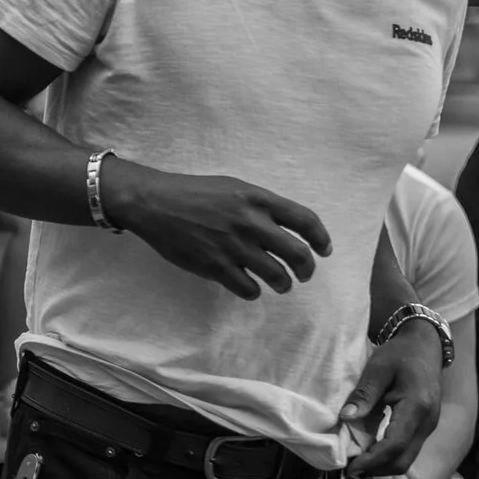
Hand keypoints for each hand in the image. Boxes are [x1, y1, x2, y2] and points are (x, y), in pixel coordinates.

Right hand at [103, 164, 330, 299]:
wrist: (154, 203)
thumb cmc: (193, 192)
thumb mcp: (233, 187)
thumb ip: (260, 205)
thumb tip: (284, 228)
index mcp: (258, 199)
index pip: (305, 220)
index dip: (321, 238)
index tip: (324, 250)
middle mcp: (251, 223)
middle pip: (298, 254)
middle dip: (307, 269)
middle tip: (304, 274)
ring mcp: (234, 246)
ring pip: (277, 276)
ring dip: (283, 284)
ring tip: (280, 284)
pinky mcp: (215, 266)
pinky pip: (247, 288)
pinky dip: (253, 291)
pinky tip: (249, 287)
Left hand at [340, 323, 443, 476]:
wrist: (426, 346)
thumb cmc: (401, 353)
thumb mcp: (378, 368)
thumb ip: (364, 394)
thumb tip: (346, 417)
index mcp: (417, 407)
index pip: (395, 445)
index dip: (372, 461)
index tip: (350, 467)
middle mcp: (428, 422)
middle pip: (403, 460)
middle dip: (376, 470)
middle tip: (349, 469)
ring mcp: (429, 426)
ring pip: (407, 459)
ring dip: (382, 465)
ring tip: (357, 462)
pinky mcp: (425, 427)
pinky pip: (408, 450)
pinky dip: (389, 456)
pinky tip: (370, 451)